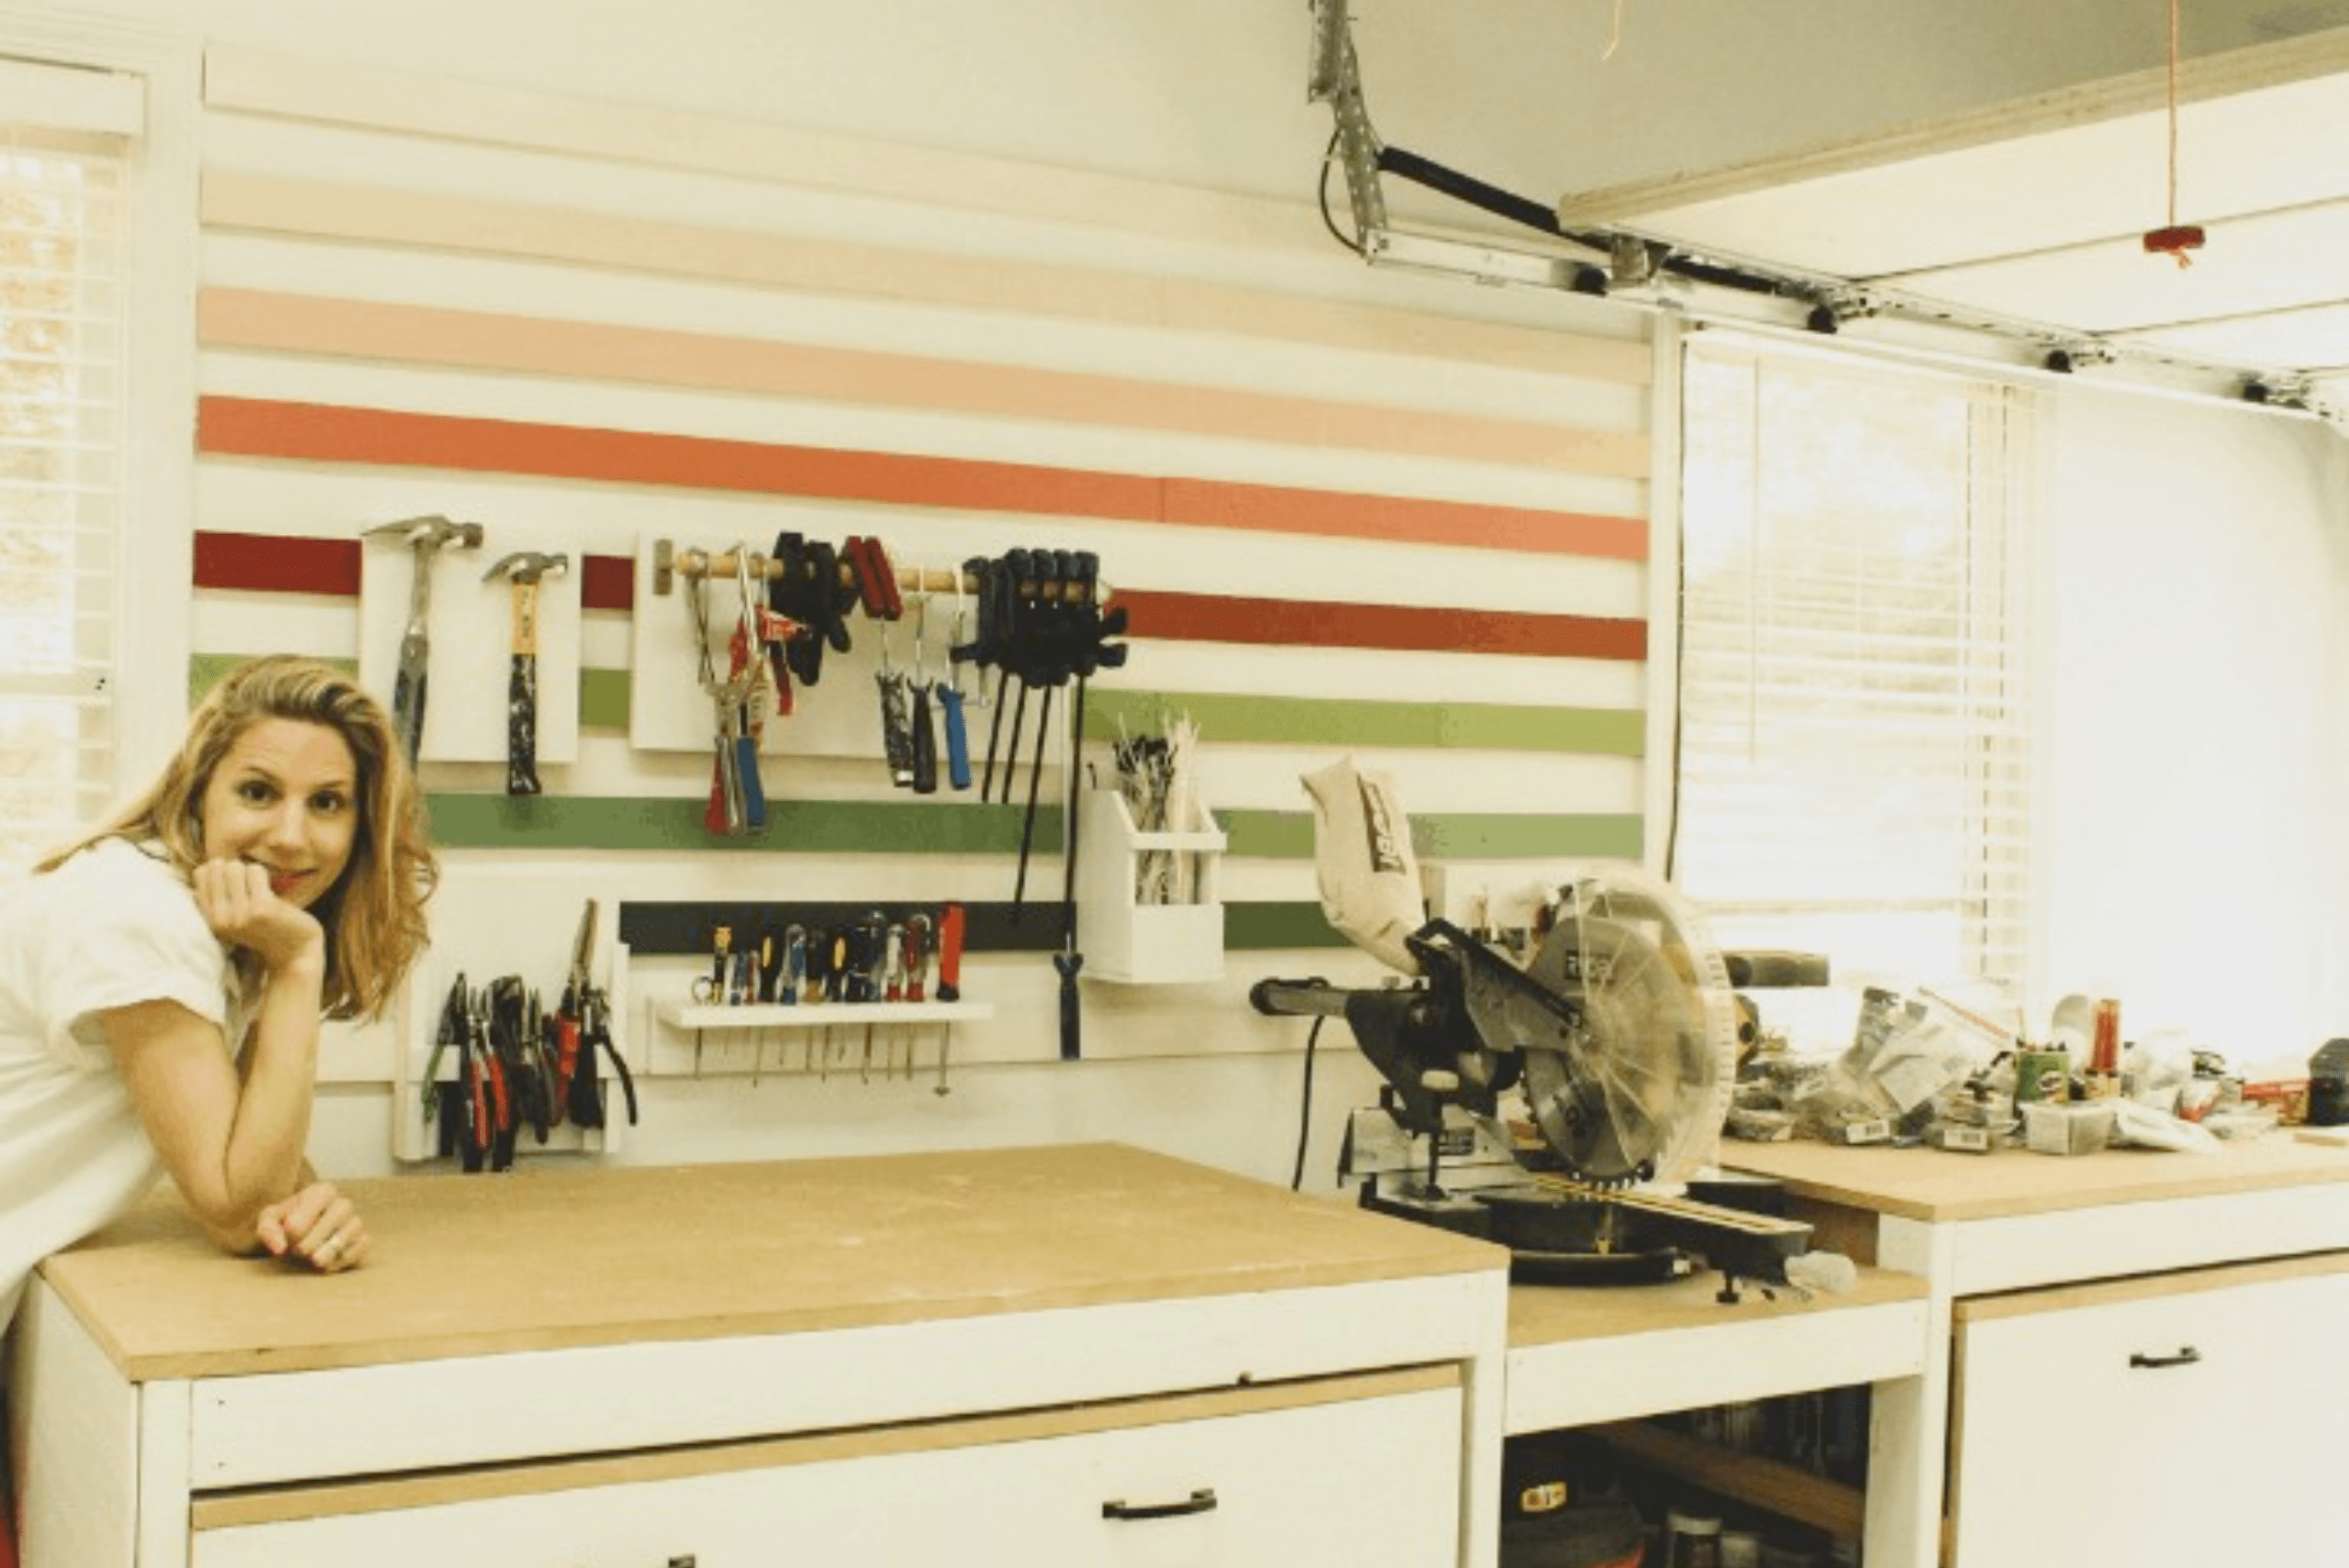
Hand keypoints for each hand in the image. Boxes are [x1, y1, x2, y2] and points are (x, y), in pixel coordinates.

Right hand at [193, 858, 326, 974]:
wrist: (296, 953)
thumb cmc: (267, 928)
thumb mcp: (235, 916)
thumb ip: (219, 897)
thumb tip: (209, 864)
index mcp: (210, 919)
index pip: (201, 873)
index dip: (220, 869)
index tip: (236, 882)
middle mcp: (220, 919)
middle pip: (217, 867)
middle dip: (236, 868)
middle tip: (251, 886)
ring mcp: (239, 914)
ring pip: (235, 867)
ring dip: (251, 872)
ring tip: (260, 889)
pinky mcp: (261, 909)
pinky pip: (255, 871)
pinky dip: (264, 875)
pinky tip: (271, 892)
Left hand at [259, 1181, 368, 1273]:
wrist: (298, 1240)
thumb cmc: (284, 1226)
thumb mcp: (269, 1222)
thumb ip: (268, 1229)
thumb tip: (279, 1248)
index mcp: (322, 1191)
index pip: (315, 1205)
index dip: (298, 1225)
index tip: (288, 1236)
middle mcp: (343, 1203)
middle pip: (337, 1215)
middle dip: (314, 1239)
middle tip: (299, 1252)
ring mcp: (355, 1222)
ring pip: (350, 1231)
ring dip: (328, 1251)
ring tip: (313, 1261)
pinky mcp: (363, 1241)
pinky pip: (360, 1247)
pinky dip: (343, 1259)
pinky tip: (327, 1265)